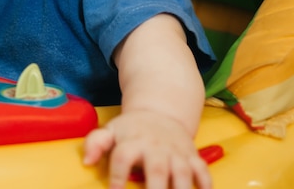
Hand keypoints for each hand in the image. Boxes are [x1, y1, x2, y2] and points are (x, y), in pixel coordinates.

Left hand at [83, 109, 211, 188]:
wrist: (160, 112)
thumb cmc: (132, 129)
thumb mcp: (111, 130)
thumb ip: (95, 142)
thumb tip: (87, 161)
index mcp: (132, 141)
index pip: (122, 157)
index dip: (117, 175)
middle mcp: (155, 147)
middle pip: (156, 168)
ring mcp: (176, 152)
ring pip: (183, 172)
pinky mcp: (192, 156)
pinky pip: (203, 170)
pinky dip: (206, 183)